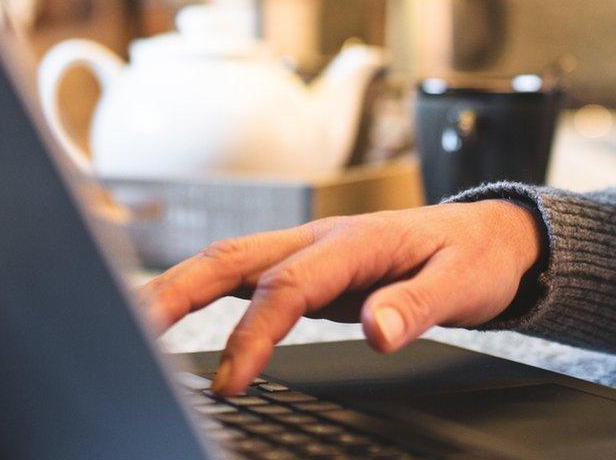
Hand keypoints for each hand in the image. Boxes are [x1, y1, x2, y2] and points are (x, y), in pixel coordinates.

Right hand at [138, 200, 542, 394]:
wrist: (486, 234)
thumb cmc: (472, 258)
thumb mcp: (463, 284)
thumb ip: (417, 306)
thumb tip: (379, 332)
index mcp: (352, 242)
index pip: (288, 287)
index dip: (254, 334)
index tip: (231, 381)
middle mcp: (317, 237)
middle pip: (231, 257)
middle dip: (177, 294)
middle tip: (135, 335)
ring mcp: (304, 248)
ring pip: (224, 261)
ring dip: (174, 289)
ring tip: (130, 325)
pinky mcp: (300, 265)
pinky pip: (238, 275)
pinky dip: (196, 291)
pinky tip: (166, 312)